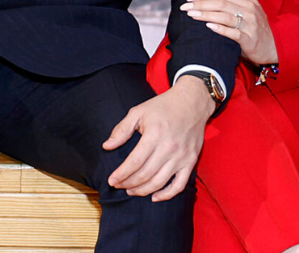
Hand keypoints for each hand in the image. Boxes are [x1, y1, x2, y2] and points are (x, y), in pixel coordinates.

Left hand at [103, 76, 213, 201]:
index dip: (121, 174)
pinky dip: (167, 195)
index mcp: (155, 135)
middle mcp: (169, 147)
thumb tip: (107, 146)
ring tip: (131, 190)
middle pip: (145, 175)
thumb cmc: (163, 106)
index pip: (135, 162)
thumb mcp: (138, 111)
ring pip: (159, 182)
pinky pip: (179, 185)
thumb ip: (122, 129)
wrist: (192, 102)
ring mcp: (182, 156)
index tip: (111, 181)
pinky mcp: (191, 161)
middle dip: (128, 184)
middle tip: (118, 185)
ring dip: (143, 191)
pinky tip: (154, 197)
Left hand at [182, 0, 277, 65]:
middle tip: (186, 7)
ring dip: (207, 14)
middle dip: (202, 4)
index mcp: (248, 2)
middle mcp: (250, 12)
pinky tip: (209, 26)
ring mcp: (250, 26)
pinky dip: (221, 29)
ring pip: (226, 17)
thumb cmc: (259, 27)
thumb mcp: (253, 3)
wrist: (273, 48)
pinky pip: (234, 33)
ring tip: (192, 15)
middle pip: (222, 3)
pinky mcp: (250, 40)